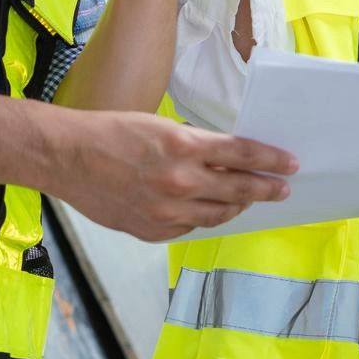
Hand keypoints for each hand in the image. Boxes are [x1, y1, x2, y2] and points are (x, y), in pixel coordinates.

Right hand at [50, 110, 295, 242]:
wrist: (68, 158)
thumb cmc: (112, 133)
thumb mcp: (163, 128)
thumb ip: (197, 146)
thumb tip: (229, 159)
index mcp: (184, 147)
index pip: (243, 154)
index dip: (271, 159)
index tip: (290, 163)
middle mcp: (179, 181)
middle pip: (239, 189)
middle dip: (266, 188)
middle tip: (283, 188)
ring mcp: (166, 211)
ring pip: (218, 214)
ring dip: (238, 206)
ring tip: (250, 200)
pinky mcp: (151, 230)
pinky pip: (190, 227)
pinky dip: (203, 217)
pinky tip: (210, 210)